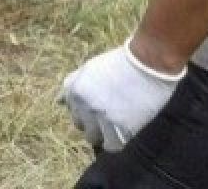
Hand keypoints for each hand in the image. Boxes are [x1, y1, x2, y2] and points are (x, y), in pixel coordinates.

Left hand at [58, 39, 182, 151]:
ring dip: (103, 135)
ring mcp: (103, 118)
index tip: (98, 109)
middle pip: (81, 126)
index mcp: (75, 91)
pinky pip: (112, 145)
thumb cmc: (119, 63)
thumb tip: (58, 101)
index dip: (85, 112)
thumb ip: (72, 84)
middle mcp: (85, 106)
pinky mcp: (122, 128)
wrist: (148, 63)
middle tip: (108, 117)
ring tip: (116, 126)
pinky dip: (116, 142)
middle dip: (91, 123)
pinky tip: (124, 133)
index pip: (72, 112)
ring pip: (94, 138)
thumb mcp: (89, 69)